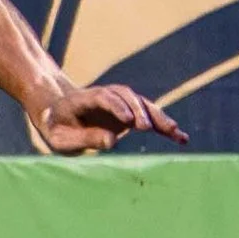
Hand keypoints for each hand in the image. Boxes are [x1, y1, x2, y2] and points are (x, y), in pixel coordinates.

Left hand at [34, 82, 185, 153]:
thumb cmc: (57, 128)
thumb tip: (112, 141)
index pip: (104, 97)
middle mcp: (106, 96)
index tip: (128, 121)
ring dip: (158, 117)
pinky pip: (149, 118)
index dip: (117, 107)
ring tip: (174, 132)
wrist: (58, 113)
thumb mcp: (61, 139)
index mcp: (84, 99)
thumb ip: (84, 138)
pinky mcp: (130, 113)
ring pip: (142, 105)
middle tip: (147, 128)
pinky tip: (181, 138)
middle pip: (127, 97)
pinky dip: (164, 126)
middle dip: (139, 111)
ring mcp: (120, 103)